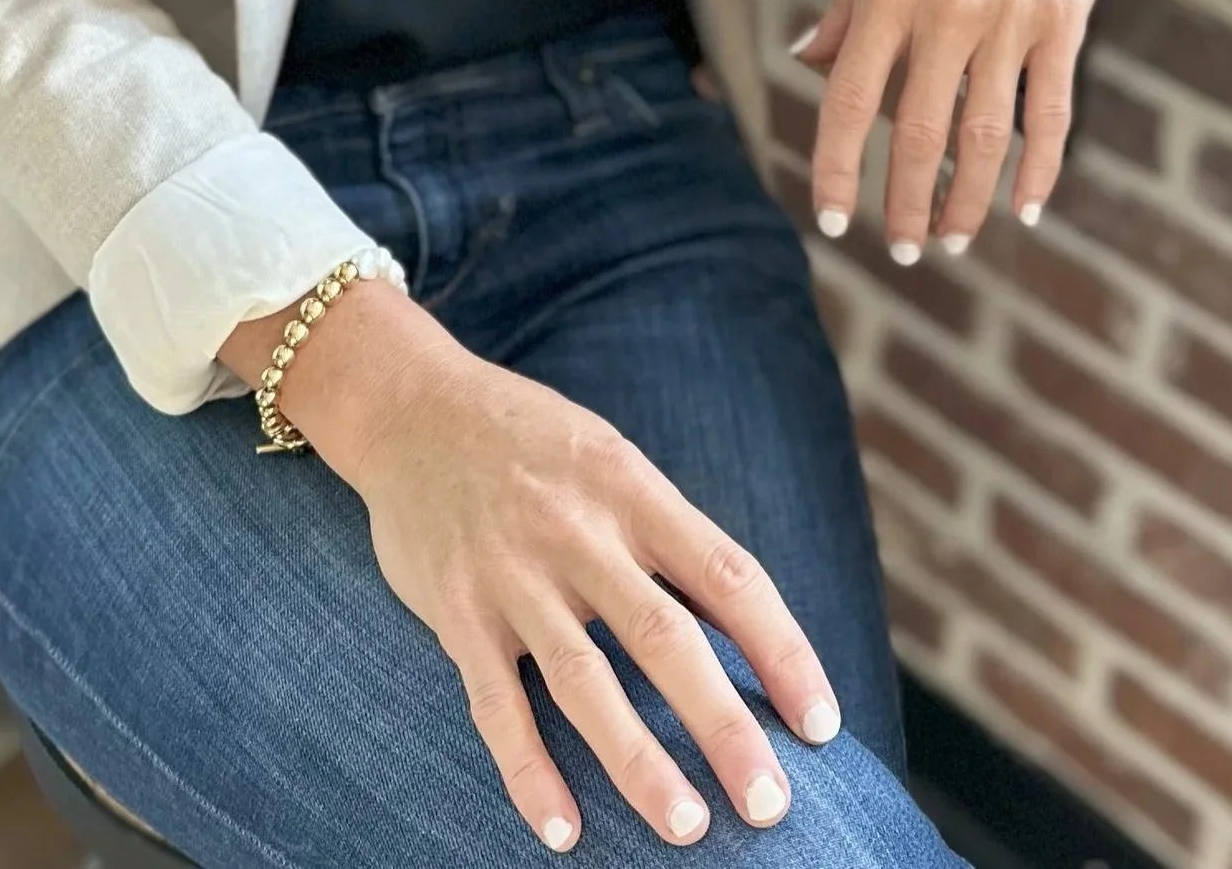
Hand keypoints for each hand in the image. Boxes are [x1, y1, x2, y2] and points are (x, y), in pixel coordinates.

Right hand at [347, 337, 840, 848]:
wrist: (410, 405)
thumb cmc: (532, 443)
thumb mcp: (608, 459)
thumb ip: (664, 535)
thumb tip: (744, 631)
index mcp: (630, 487)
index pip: (727, 574)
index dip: (780, 650)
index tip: (821, 724)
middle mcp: (576, 530)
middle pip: (665, 637)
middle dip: (723, 725)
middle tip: (771, 804)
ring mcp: (512, 573)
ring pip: (584, 681)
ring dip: (638, 760)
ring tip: (687, 829)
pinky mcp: (455, 610)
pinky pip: (496, 703)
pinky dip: (529, 771)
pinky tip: (563, 830)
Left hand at [791, 0, 1129, 255]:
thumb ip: (849, 3)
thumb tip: (808, 62)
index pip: (848, 99)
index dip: (836, 167)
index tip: (832, 219)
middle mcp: (947, 8)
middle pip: (918, 134)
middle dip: (905, 204)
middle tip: (901, 249)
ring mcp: (1011, 16)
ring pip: (985, 137)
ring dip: (966, 202)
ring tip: (951, 238)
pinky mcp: (1064, 17)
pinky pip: (1051, 112)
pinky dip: (1039, 167)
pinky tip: (1025, 204)